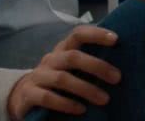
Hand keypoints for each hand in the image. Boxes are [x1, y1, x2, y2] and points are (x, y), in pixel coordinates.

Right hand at [6, 25, 120, 119]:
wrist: (24, 97)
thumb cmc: (57, 81)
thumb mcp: (71, 69)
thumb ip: (88, 64)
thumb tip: (120, 65)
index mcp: (62, 50)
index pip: (78, 34)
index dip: (96, 34)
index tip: (116, 39)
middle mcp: (50, 60)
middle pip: (73, 57)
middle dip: (97, 66)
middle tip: (117, 78)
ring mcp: (38, 76)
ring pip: (62, 79)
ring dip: (86, 89)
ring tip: (104, 99)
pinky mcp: (29, 94)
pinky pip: (47, 97)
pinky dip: (66, 103)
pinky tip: (81, 110)